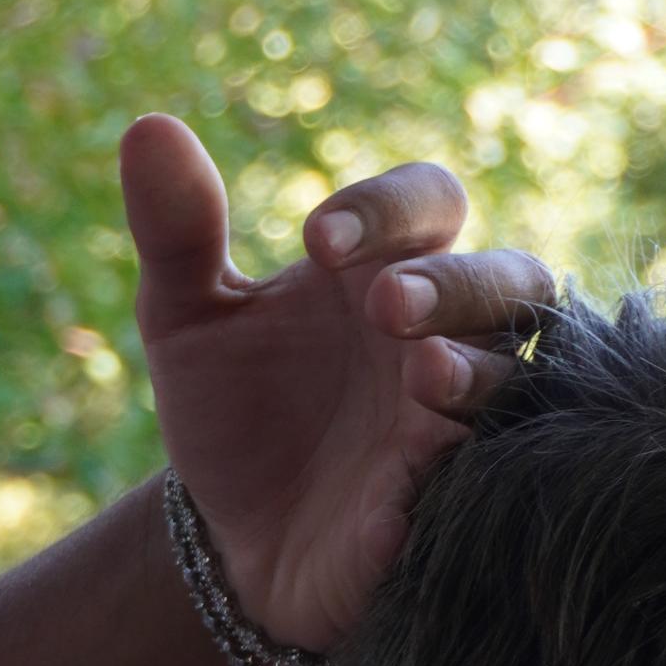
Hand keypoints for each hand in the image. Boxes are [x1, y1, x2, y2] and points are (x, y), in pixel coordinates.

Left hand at [121, 114, 550, 654]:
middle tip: (388, 302)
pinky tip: (400, 492)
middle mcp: (442, 335)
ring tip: (422, 372)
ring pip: (518, 376)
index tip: (317, 240)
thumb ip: (177, 231)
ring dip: (476, 369)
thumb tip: (148, 128)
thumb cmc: (229, 409)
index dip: (390, 209)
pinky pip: (485, 483)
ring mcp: (455, 419)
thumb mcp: (185, 318)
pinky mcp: (450, 501)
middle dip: (457, 284)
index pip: (430, 202)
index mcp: (387, 268)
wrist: (227, 537)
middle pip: (511, 280)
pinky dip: (450, 478)